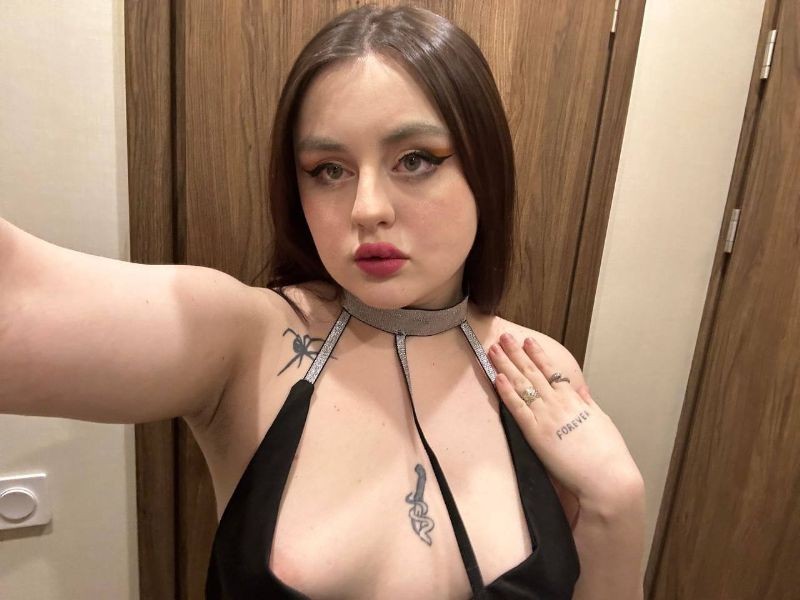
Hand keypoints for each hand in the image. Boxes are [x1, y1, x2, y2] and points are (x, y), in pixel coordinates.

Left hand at [488, 333, 641, 506]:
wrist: (608, 478)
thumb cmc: (608, 455)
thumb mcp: (601, 421)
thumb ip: (588, 404)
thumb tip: (582, 391)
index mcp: (575, 400)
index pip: (552, 370)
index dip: (538, 354)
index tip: (528, 341)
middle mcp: (559, 403)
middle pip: (533, 372)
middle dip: (516, 353)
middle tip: (504, 337)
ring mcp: (547, 416)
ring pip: (522, 384)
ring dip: (506, 365)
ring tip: (495, 349)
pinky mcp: (537, 434)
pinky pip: (517, 408)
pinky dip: (506, 391)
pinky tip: (497, 377)